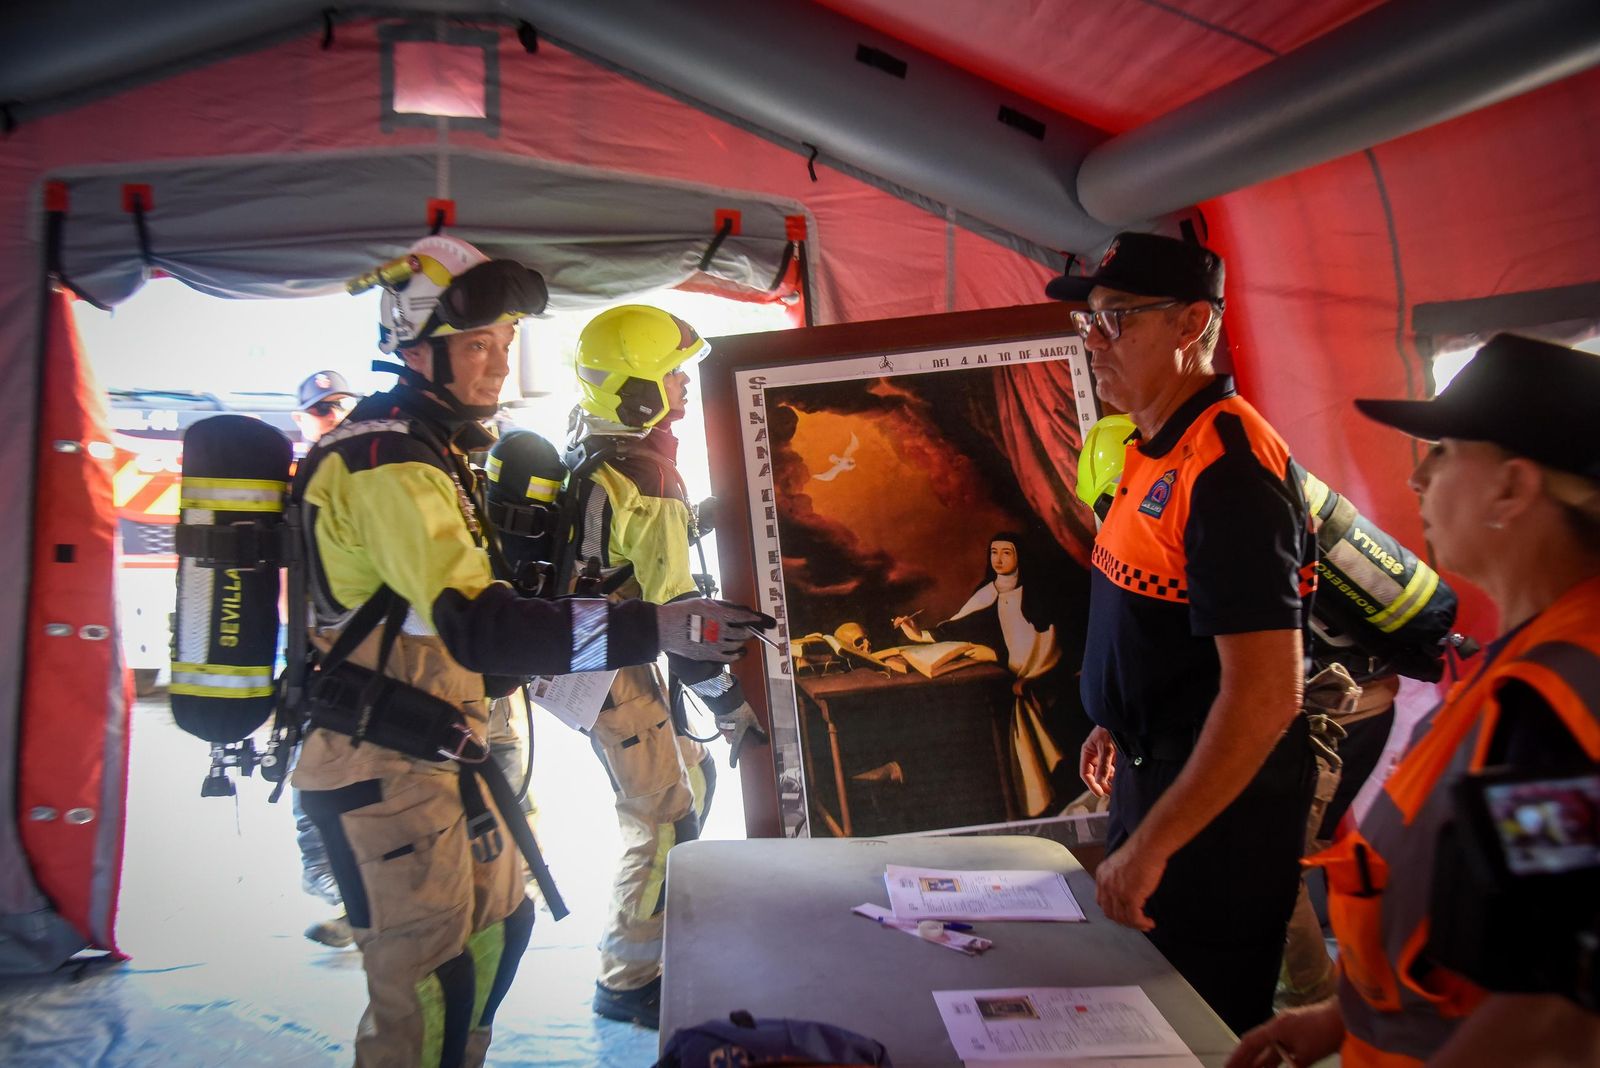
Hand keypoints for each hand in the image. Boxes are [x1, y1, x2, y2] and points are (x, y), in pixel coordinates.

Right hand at [656, 599, 774, 662]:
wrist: (667, 628)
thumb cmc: (683, 611)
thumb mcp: (703, 602)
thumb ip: (720, 605)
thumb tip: (733, 607)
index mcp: (719, 615)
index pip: (743, 618)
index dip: (753, 619)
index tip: (759, 620)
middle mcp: (720, 630)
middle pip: (743, 633)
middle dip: (749, 631)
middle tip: (751, 630)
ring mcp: (716, 644)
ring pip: (737, 645)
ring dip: (743, 642)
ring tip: (743, 639)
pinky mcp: (710, 655)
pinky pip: (729, 657)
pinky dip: (737, 654)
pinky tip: (739, 652)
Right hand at [715, 701, 768, 767]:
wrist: (727, 700)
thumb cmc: (740, 711)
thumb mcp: (752, 720)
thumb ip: (757, 728)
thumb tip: (764, 736)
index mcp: (736, 735)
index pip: (735, 750)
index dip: (733, 759)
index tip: (732, 766)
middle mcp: (727, 734)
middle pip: (730, 740)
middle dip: (734, 739)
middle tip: (739, 733)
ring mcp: (720, 727)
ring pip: (726, 732)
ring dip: (731, 730)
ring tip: (737, 721)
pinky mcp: (717, 719)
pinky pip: (723, 724)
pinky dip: (726, 723)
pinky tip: (731, 716)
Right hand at [1080, 726, 1116, 796]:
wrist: (1121, 720)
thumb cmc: (1110, 730)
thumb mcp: (1106, 748)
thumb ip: (1103, 765)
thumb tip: (1100, 782)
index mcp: (1087, 752)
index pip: (1085, 773)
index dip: (1091, 784)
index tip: (1100, 793)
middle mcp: (1094, 756)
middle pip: (1095, 775)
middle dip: (1102, 784)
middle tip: (1110, 794)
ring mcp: (1104, 756)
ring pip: (1105, 773)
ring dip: (1110, 781)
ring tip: (1117, 789)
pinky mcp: (1114, 756)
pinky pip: (1113, 769)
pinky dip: (1116, 775)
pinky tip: (1121, 780)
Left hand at [1094, 836, 1165, 931]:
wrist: (1147, 848)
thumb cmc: (1139, 852)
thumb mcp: (1120, 864)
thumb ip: (1118, 877)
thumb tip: (1126, 890)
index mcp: (1102, 876)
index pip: (1102, 901)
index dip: (1112, 910)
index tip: (1123, 914)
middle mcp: (1106, 885)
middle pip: (1110, 912)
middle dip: (1123, 920)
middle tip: (1135, 922)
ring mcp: (1117, 892)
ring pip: (1122, 918)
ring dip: (1134, 924)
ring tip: (1144, 924)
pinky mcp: (1130, 898)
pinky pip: (1134, 918)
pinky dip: (1142, 924)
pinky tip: (1149, 923)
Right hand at [1225, 1000, 1343, 1067]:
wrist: (1346, 1016)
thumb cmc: (1325, 1033)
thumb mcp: (1306, 1056)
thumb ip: (1292, 1067)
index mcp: (1276, 1028)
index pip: (1250, 1043)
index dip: (1237, 1056)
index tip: (1226, 1067)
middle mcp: (1279, 1026)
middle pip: (1257, 1045)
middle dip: (1245, 1060)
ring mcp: (1289, 1028)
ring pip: (1268, 1048)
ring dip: (1259, 1061)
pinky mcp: (1299, 1032)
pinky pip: (1280, 1047)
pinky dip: (1273, 1059)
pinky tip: (1270, 1067)